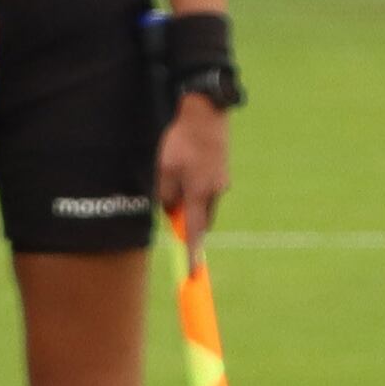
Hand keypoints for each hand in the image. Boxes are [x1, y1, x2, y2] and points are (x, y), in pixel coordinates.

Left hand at [157, 84, 232, 252]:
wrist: (205, 113)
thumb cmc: (179, 142)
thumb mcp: (163, 171)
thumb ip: (165, 197)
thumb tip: (171, 214)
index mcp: (199, 193)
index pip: (195, 232)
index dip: (193, 253)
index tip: (193, 272)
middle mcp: (215, 191)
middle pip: (200, 220)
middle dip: (186, 221)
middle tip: (169, 206)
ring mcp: (222, 181)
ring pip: (203, 204)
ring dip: (189, 202)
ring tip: (174, 175)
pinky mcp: (222, 172)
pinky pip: (207, 190)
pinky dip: (194, 189)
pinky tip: (184, 168)